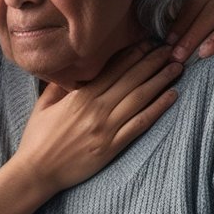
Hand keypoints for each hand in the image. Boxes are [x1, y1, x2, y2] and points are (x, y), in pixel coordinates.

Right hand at [16, 42, 181, 194]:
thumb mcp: (43, 105)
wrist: (37, 171)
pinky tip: (172, 96)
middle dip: (153, 61)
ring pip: (140, 98)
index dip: (133, 54)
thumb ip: (59, 86)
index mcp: (80, 96)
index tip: (149, 42)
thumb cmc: (37, 138)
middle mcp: (96, 109)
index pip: (113, 69)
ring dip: (160, 80)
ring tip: (177, 67)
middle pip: (131, 79)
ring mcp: (106, 128)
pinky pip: (140, 124)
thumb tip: (72, 67)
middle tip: (171, 48)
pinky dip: (158, 108)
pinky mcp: (112, 147)